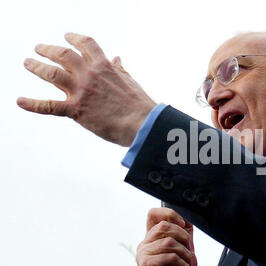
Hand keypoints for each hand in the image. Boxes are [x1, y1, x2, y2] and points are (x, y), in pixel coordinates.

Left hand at [17, 33, 155, 145]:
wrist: (141, 122)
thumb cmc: (139, 104)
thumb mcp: (130, 81)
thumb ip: (119, 70)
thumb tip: (117, 59)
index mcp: (104, 66)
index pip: (86, 45)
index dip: (75, 39)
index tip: (68, 37)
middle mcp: (89, 74)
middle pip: (63, 55)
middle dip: (49, 49)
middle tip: (39, 48)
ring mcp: (81, 91)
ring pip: (52, 74)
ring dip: (37, 67)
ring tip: (28, 63)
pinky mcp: (76, 109)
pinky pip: (49, 106)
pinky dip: (32, 104)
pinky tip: (20, 101)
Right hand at [136, 208, 196, 265]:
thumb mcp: (184, 249)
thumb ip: (184, 233)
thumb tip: (187, 217)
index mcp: (151, 238)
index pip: (153, 214)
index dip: (169, 214)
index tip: (183, 224)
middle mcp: (144, 244)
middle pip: (164, 226)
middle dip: (183, 237)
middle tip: (188, 252)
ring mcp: (143, 255)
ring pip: (170, 242)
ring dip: (185, 255)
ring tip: (186, 265)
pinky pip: (170, 257)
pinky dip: (182, 265)